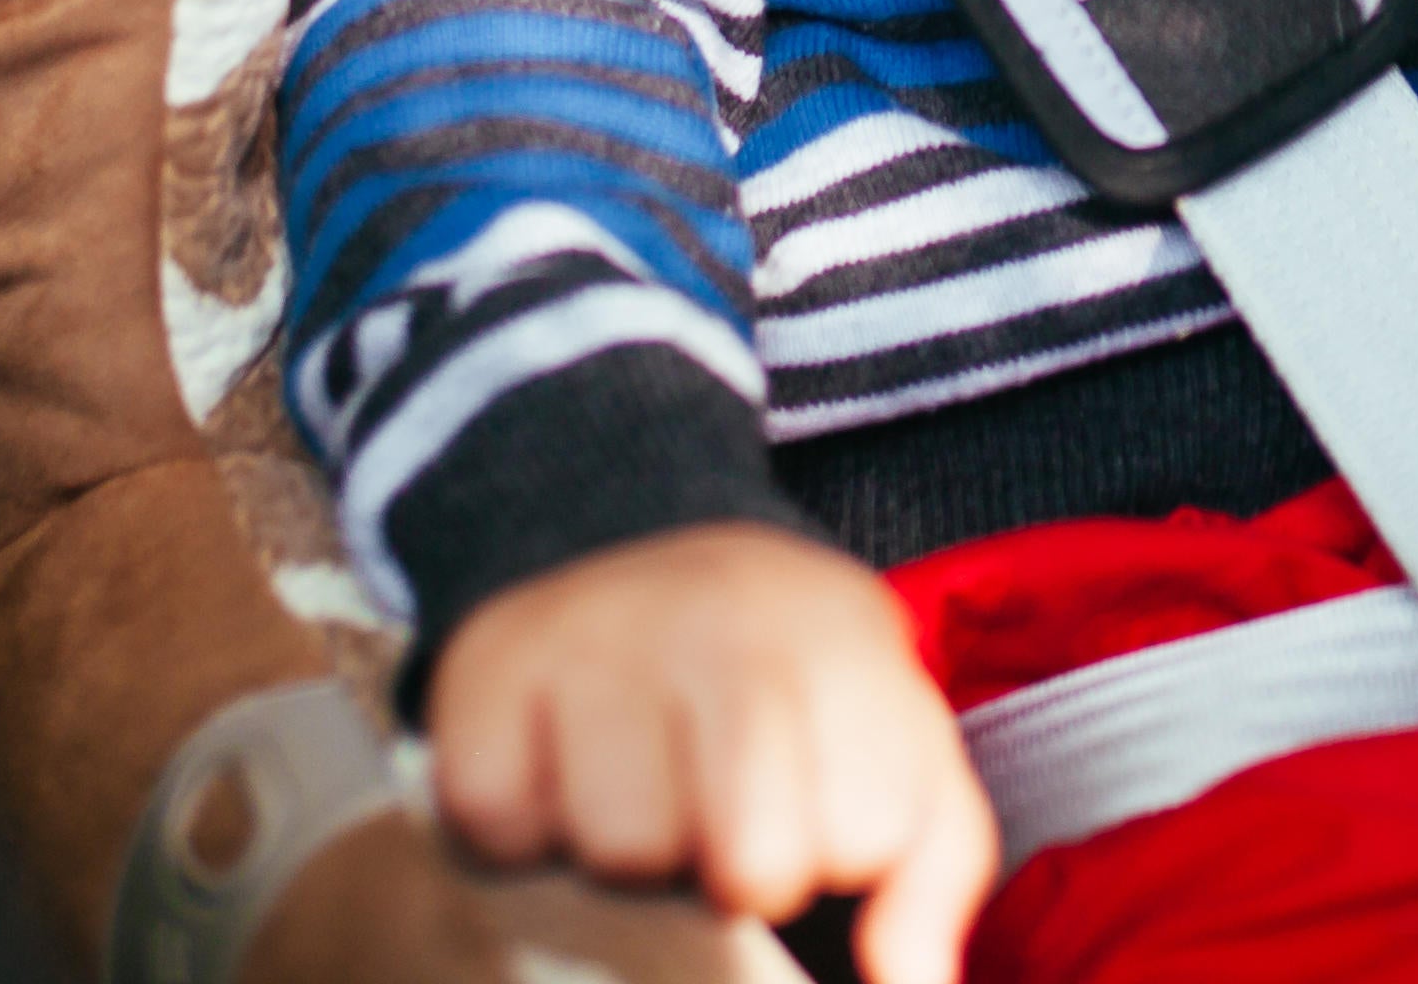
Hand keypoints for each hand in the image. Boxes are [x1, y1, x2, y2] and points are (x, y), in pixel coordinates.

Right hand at [428, 524, 997, 983]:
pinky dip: (524, 831)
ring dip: (628, 855)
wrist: (631, 541)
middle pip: (747, 863)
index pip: (863, 834)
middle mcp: (717, 619)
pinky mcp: (484, 671)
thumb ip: (933, 876)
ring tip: (641, 790)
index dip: (833, 853)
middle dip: (735, 871)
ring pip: (619, 853)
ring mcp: (592, 636)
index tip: (811, 809)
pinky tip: (558, 773)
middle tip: (718, 815)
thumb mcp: (896, 746)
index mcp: (838, 640)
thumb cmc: (786, 686)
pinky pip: (501, 826)